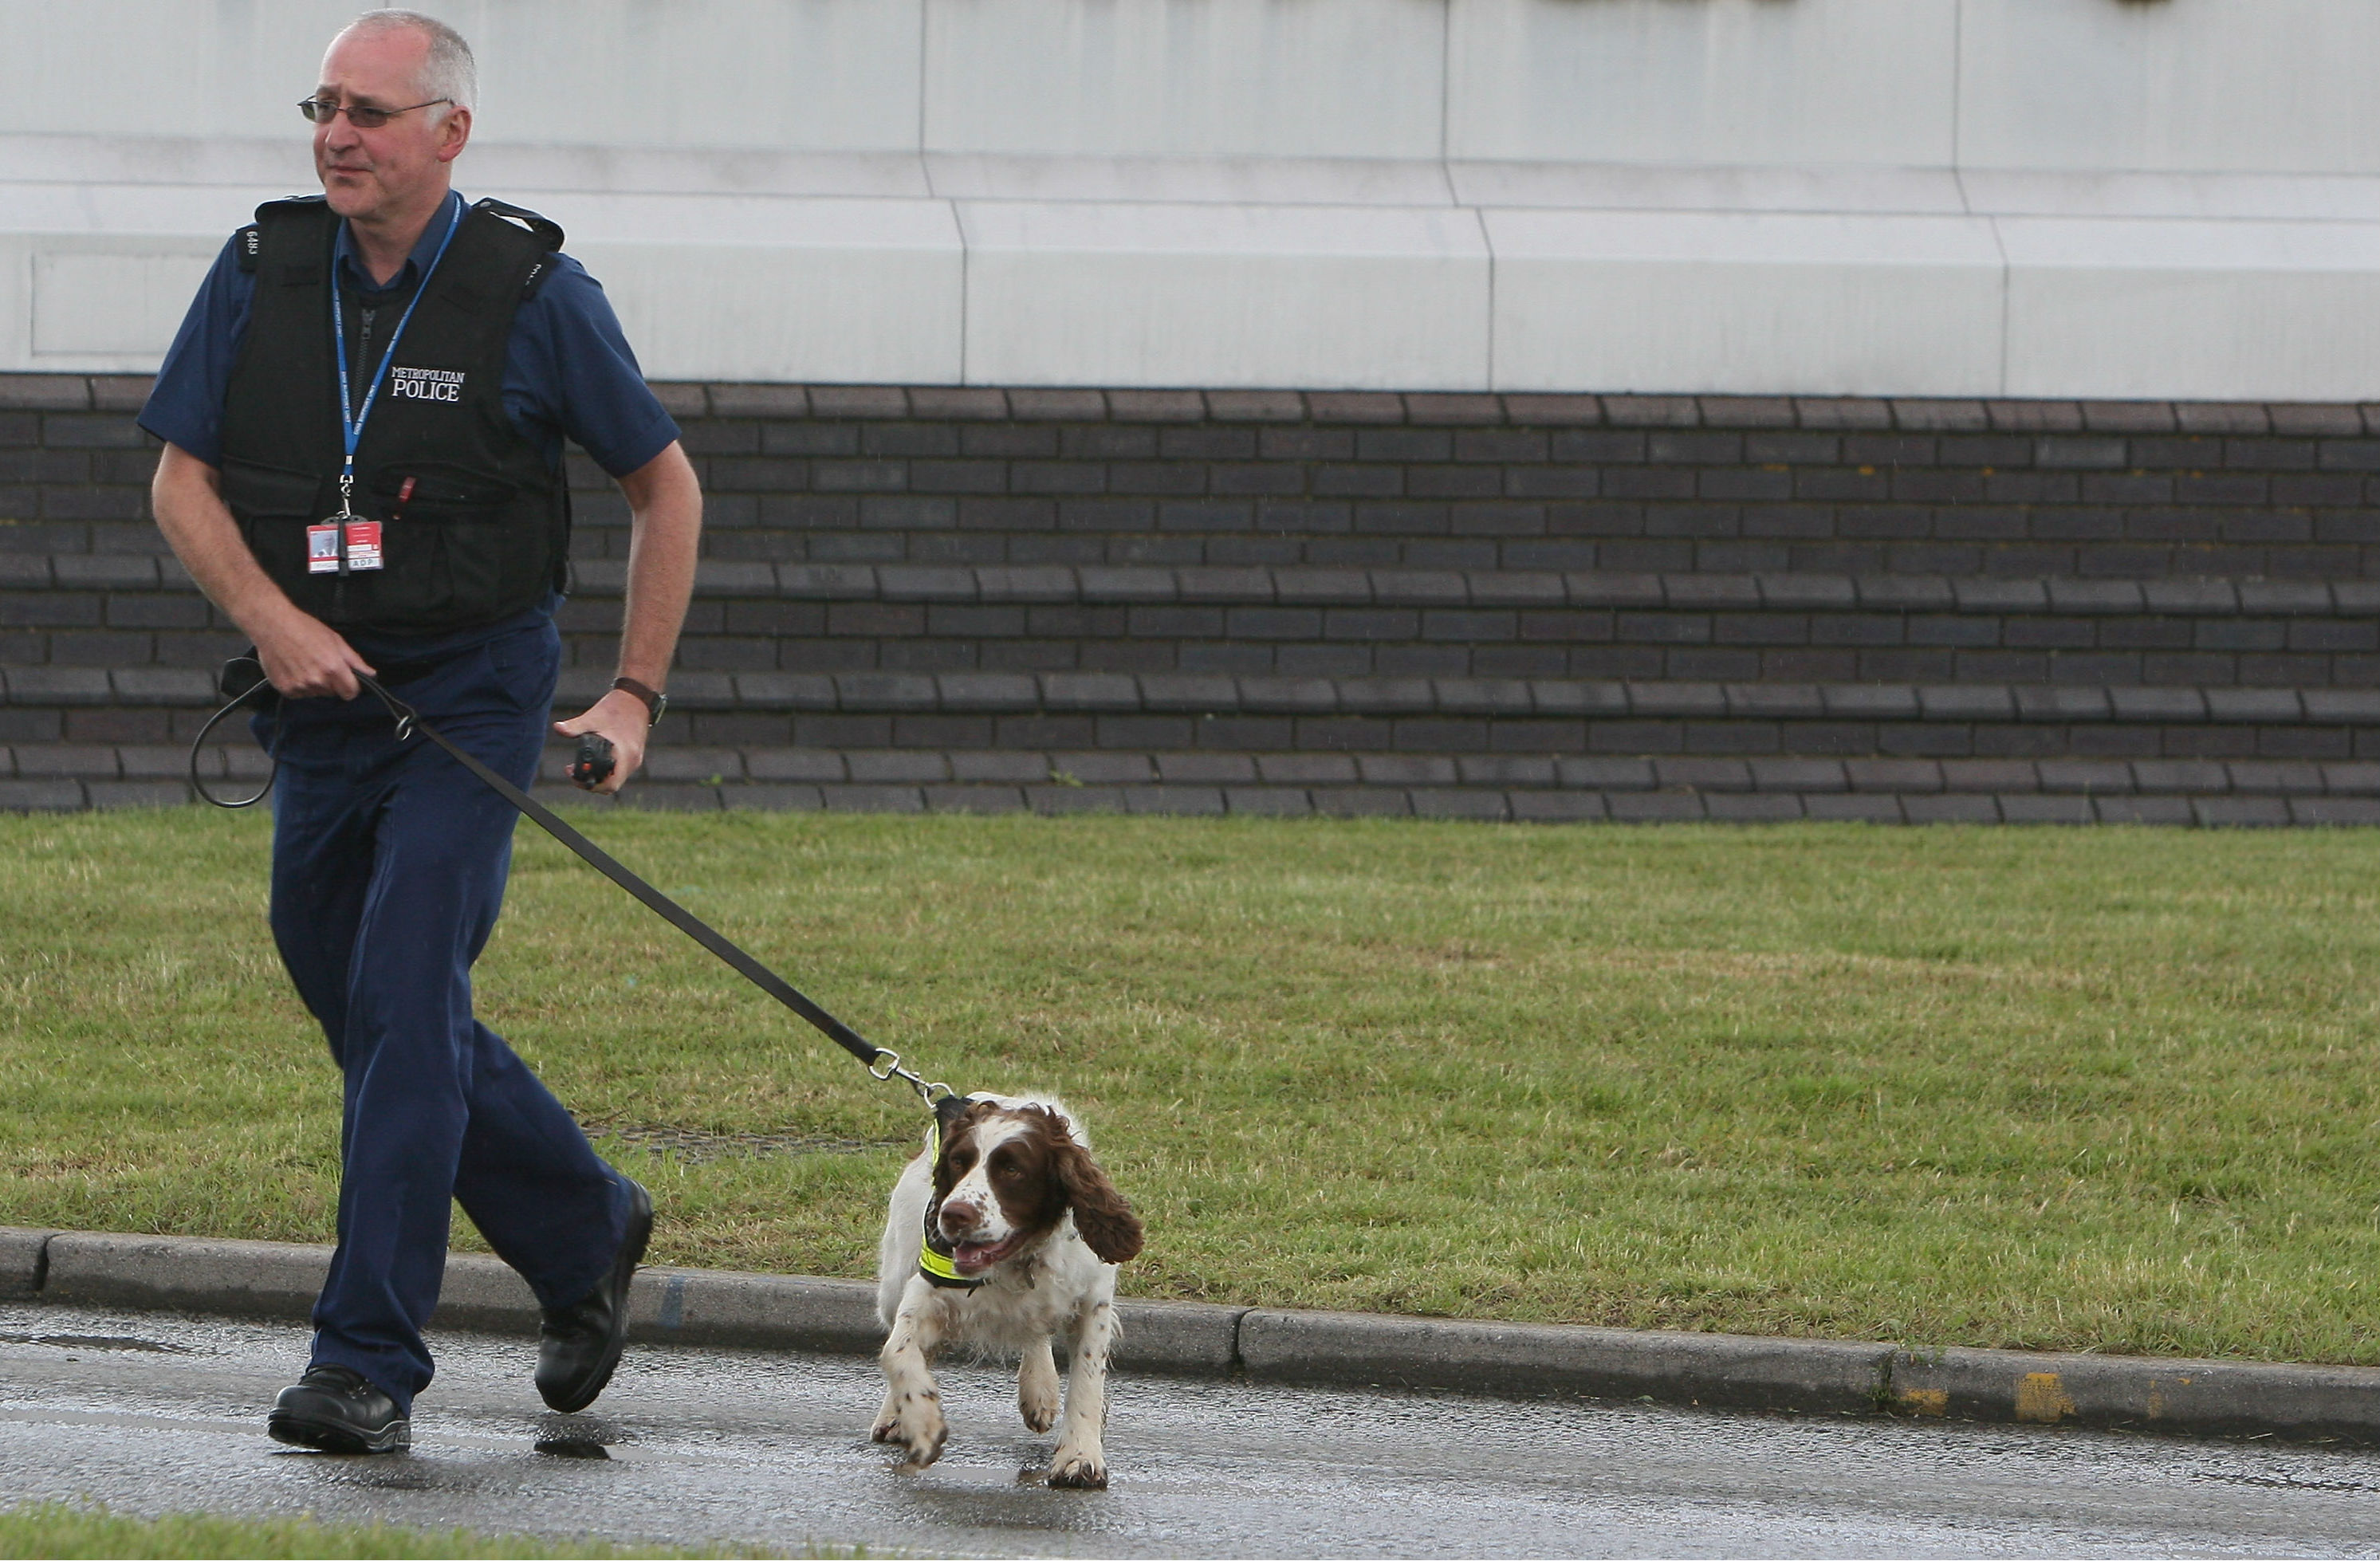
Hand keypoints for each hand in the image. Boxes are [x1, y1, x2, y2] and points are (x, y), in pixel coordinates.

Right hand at [255, 609, 373, 699]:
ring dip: (314, 684)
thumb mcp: (336, 640)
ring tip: (305, 664)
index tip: (346, 680)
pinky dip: (299, 686)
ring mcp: (300, 686)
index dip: (350, 686)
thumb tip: (371, 674)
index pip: (351, 693)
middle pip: (333, 693)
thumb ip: (354, 661)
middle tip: (320, 664)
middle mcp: (317, 680)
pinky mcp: (286, 689)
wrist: (272, 625)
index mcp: (333, 668)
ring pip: (316, 693)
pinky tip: (294, 669)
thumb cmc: (305, 628)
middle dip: (331, 682)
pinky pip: (300, 694)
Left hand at [552, 688, 650, 794]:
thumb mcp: (593, 718)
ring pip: (615, 779)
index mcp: (625, 754)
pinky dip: (605, 771)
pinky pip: (619, 772)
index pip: (610, 784)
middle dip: (591, 782)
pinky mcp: (633, 756)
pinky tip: (593, 761)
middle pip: (611, 785)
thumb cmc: (616, 708)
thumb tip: (557, 728)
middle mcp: (632, 760)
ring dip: (598, 777)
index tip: (574, 774)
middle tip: (573, 772)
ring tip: (579, 766)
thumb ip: (574, 726)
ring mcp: (635, 759)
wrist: (636, 698)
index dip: (591, 785)